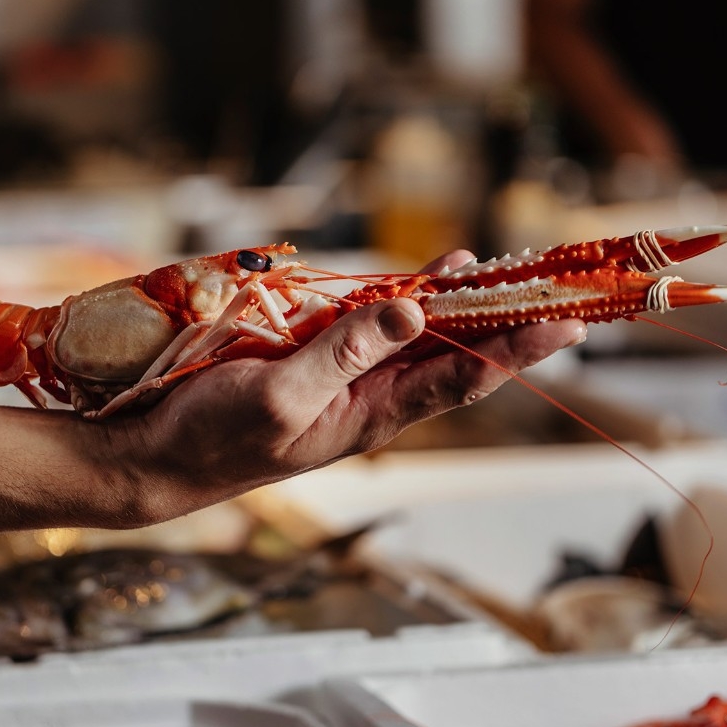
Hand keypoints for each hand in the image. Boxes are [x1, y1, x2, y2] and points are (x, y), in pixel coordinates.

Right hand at [117, 250, 586, 522]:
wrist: (158, 458)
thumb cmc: (214, 438)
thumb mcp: (281, 397)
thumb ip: (344, 354)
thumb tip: (414, 314)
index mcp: (371, 415)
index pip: (463, 377)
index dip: (517, 348)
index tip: (568, 324)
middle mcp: (366, 397)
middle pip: (450, 355)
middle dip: (500, 322)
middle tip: (549, 285)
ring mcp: (338, 380)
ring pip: (411, 339)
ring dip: (450, 305)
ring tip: (484, 268)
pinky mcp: (307, 363)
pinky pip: (365, 329)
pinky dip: (394, 301)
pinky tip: (412, 283)